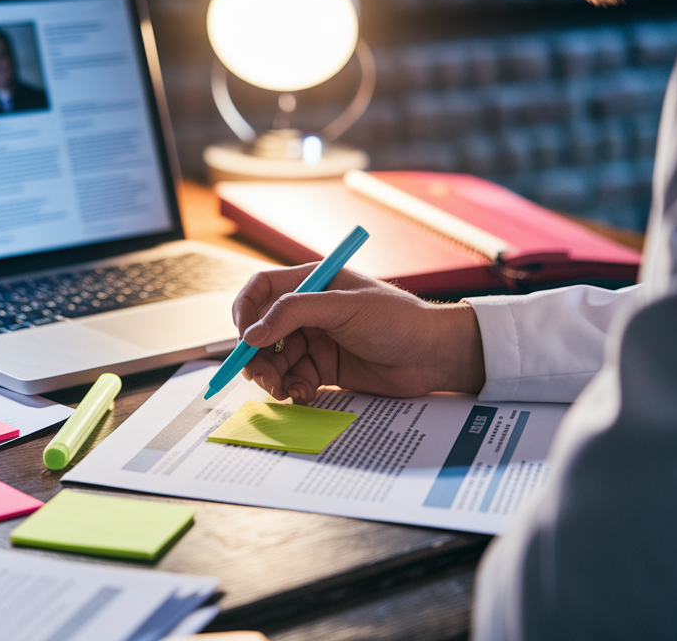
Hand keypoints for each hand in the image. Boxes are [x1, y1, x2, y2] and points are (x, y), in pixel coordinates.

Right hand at [232, 265, 485, 403]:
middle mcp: (309, 311)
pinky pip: (294, 378)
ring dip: (272, 376)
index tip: (243, 338)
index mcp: (312, 283)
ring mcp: (316, 340)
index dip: (245, 312)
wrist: (433, 356)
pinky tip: (304, 393)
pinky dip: (292, 388)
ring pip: (275, 359)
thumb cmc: (397, 320)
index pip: (262, 290)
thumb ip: (293, 314)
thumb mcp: (343, 307)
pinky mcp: (325, 368)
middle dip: (256, 354)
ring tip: (283, 389)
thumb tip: (251, 334)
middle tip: (259, 376)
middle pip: (262, 330)